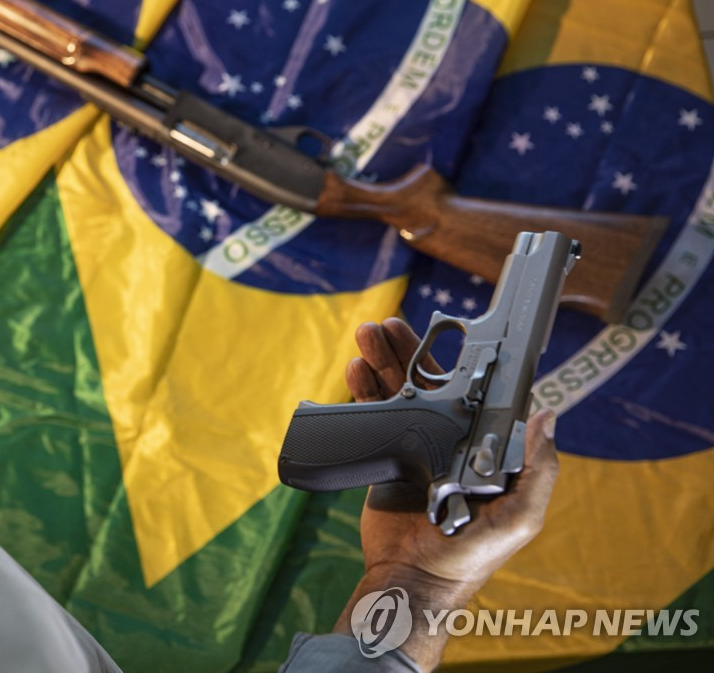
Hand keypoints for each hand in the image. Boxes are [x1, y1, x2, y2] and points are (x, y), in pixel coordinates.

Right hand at [334, 318, 558, 669]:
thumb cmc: (471, 553)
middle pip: (430, 381)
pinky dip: (362, 388)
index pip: (475, 391)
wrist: (411, 577)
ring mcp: (415, 445)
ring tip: (367, 335)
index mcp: (485, 447)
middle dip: (408, 349)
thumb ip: (537, 470)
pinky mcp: (385, 455)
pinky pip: (372, 413)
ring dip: (382, 360)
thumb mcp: (518, 517)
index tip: (451, 331)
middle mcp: (451, 439)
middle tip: (388, 325)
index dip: (463, 359)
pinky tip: (355, 369)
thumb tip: (548, 415)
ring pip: (398, 389)